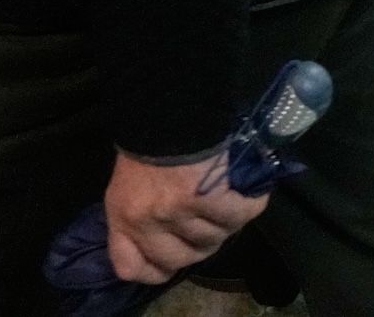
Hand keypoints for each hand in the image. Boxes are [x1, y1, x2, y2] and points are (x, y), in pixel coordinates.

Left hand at [102, 149, 268, 283]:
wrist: (170, 104)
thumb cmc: (149, 136)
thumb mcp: (130, 180)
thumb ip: (142, 211)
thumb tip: (171, 231)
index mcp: (122, 216)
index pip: (132, 267)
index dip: (156, 269)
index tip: (171, 260)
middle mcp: (146, 222)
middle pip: (181, 259)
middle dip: (200, 245)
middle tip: (210, 222)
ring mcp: (176, 213)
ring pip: (213, 239)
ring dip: (227, 223)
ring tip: (232, 199)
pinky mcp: (206, 198)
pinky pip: (238, 215)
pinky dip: (250, 204)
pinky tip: (250, 192)